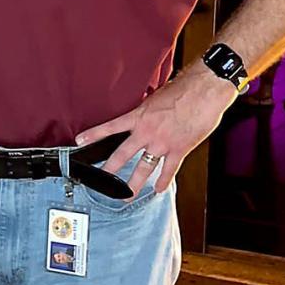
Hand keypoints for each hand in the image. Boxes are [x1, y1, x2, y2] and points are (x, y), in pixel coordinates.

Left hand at [75, 67, 237, 197]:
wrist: (205, 90)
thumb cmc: (184, 88)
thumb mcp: (157, 96)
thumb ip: (147, 108)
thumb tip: (143, 110)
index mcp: (139, 116)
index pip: (110, 127)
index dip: (93, 134)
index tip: (79, 141)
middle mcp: (147, 132)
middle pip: (123, 154)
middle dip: (110, 169)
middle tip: (101, 181)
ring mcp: (162, 143)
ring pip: (144, 168)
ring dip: (134, 184)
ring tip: (127, 195)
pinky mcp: (179, 149)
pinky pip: (169, 170)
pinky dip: (164, 181)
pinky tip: (158, 190)